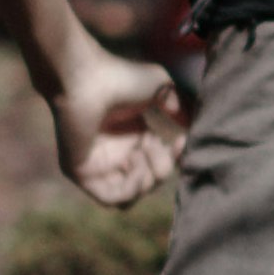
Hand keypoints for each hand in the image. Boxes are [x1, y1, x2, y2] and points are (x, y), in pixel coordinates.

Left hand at [53, 48, 180, 205]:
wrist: (87, 76)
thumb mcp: (162, 89)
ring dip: (147, 178)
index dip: (174, 159)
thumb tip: (191, 126)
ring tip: (142, 151)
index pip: (158, 164)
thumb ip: (179, 108)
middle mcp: (115, 154)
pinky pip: (112, 199)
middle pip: (149, 182)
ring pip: (132, 194)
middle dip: (161, 167)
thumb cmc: (120, 75)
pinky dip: (130, 186)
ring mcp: (97, 166)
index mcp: (131, 138)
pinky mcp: (82, 174)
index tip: (180, 142)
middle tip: (154, 143)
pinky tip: (133, 162)